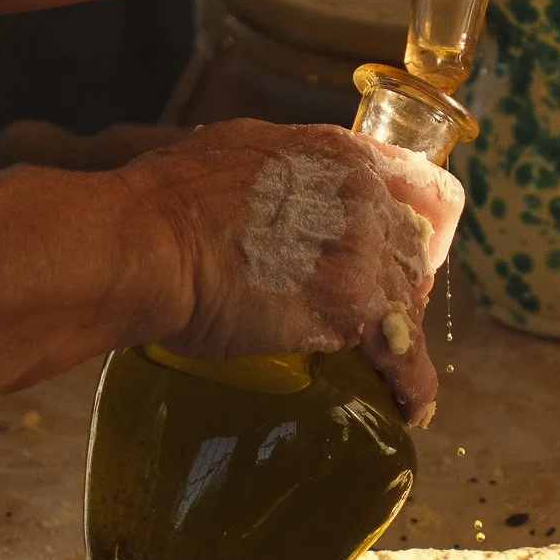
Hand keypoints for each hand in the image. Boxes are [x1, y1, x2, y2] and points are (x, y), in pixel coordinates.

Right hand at [120, 121, 461, 424]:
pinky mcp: (350, 309)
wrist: (146, 244)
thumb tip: (279, 191)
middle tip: (377, 322)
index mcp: (338, 155)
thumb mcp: (236, 153)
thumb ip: (279, 173)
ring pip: (408, 305)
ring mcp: (361, 252)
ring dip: (399, 339)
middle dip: (401, 290)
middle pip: (412, 254)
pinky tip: (408, 407)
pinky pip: (402, 354)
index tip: (398, 258)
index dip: (409, 232)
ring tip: (389, 372)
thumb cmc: (167, 203)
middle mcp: (362, 196)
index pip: (413, 194)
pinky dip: (410, 384)